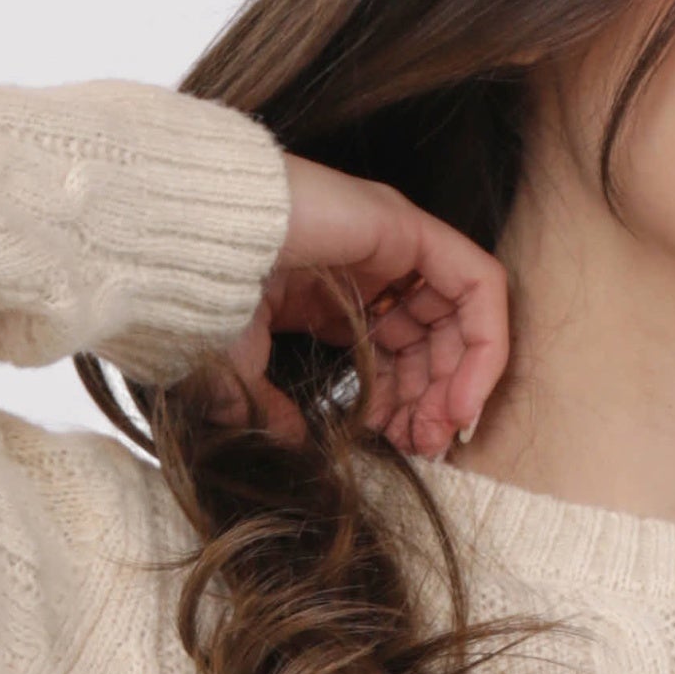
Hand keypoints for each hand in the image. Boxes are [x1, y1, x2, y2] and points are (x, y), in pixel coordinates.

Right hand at [195, 154, 509, 460]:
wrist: (188, 241)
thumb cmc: (199, 294)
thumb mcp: (237, 368)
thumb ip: (270, 404)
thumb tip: (295, 440)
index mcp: (333, 294)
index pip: (394, 351)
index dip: (404, 403)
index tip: (399, 446)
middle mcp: (371, 266)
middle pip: (433, 340)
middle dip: (435, 400)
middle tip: (425, 446)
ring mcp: (393, 242)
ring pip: (462, 316)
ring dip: (463, 381)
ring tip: (441, 431)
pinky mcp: (409, 227)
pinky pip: (479, 285)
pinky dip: (486, 343)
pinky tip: (461, 397)